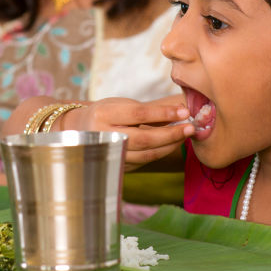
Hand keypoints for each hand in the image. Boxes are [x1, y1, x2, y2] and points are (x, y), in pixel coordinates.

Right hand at [60, 97, 193, 170]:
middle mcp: (104, 135)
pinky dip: (160, 153)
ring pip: (146, 154)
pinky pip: (144, 161)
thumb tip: (181, 112)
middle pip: (145, 138)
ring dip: (169, 145)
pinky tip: (171, 144)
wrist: (80, 131)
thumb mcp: (121, 105)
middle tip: (190, 128)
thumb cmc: (107, 113)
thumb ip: (149, 110)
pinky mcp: (116, 165)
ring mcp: (109, 154)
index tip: (184, 111)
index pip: (139, 114)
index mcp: (105, 114)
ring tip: (184, 135)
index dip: (164, 113)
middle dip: (171, 134)